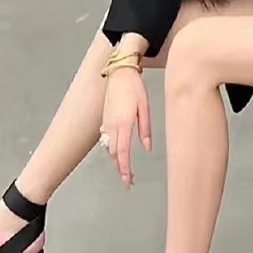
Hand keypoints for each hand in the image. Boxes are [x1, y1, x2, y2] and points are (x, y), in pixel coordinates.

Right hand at [101, 67, 151, 186]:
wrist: (120, 72)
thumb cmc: (135, 88)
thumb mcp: (145, 108)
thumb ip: (145, 129)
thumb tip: (147, 147)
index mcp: (124, 123)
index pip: (122, 152)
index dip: (124, 168)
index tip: (127, 180)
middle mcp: (112, 125)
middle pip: (114, 154)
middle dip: (120, 168)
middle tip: (129, 180)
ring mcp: (106, 122)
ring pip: (108, 148)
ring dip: (116, 160)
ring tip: (126, 170)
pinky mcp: (105, 119)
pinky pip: (107, 140)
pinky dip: (112, 150)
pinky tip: (119, 153)